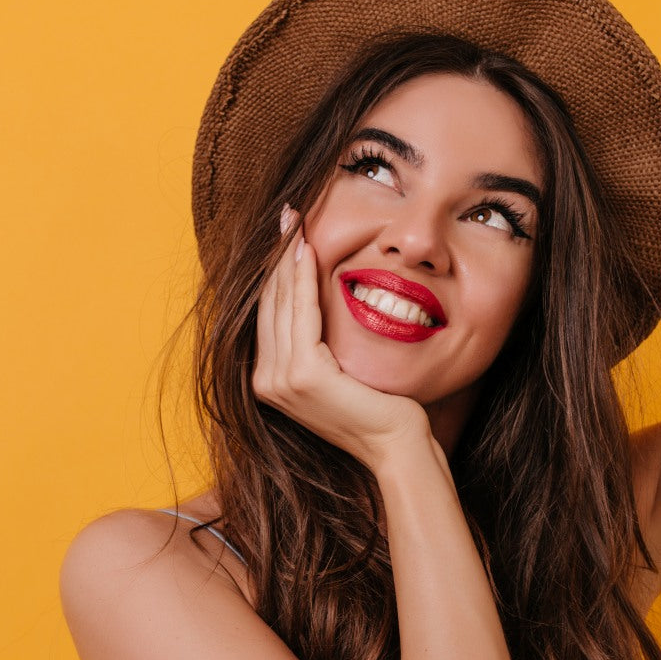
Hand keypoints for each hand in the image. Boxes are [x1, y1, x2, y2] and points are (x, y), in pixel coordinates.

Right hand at [253, 206, 430, 468]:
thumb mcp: (336, 368)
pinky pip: (301, 314)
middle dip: (277, 256)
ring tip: (295, 223)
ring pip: (280, 303)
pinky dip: (302, 279)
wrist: (394, 443)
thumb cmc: (376, 406)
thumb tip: (313, 300)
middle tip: (286, 216)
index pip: (268, 313)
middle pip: (268, 302)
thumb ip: (316, 342)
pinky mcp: (302, 375)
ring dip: (287, 258)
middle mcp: (265, 382)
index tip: (285, 234)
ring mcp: (280, 381)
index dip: (275, 271)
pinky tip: (307, 251)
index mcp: (268, 380)